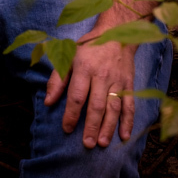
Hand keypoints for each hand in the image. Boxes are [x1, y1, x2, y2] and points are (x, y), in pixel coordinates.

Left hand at [44, 18, 138, 147]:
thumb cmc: (88, 48)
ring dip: (108, 127)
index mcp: (84, 68)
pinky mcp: (129, 84)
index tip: (67, 129)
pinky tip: (124, 136)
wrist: (116, 34)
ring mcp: (117, 81)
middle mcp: (102, 76)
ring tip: (102, 143)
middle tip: (87, 144)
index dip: (71, 114)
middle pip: (96, 105)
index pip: (77, 96)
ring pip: (113, 108)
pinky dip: (128, 121)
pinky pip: (129, 105)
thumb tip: (48, 102)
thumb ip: (58, 80)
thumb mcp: (68, 57)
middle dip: (91, 126)